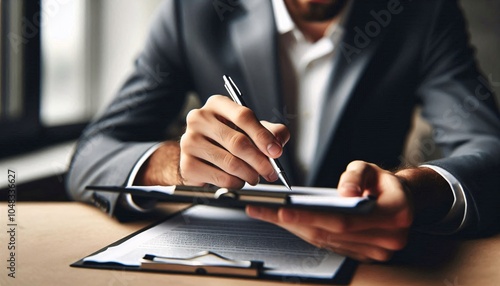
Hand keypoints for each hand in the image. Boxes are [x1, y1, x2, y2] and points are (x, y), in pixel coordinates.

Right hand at [178, 95, 289, 187]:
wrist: (200, 156)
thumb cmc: (227, 139)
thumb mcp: (252, 130)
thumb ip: (272, 132)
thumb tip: (279, 142)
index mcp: (217, 104)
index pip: (243, 116)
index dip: (262, 136)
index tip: (275, 151)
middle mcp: (199, 119)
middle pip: (237, 142)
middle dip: (260, 161)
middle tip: (271, 171)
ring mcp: (190, 141)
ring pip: (230, 163)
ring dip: (249, 174)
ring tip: (255, 177)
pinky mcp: (187, 164)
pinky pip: (220, 178)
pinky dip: (236, 183)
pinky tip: (238, 180)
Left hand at [246, 160, 413, 261]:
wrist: (402, 201)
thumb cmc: (383, 184)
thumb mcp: (371, 169)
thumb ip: (356, 176)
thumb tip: (344, 192)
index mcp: (395, 214)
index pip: (344, 220)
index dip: (310, 217)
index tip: (283, 211)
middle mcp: (388, 239)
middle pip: (329, 234)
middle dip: (292, 222)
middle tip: (261, 211)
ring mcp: (377, 252)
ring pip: (326, 242)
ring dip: (294, 229)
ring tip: (267, 215)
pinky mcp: (365, 256)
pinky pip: (329, 246)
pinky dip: (306, 233)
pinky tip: (286, 223)